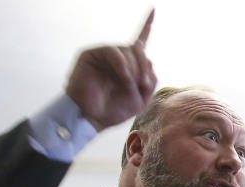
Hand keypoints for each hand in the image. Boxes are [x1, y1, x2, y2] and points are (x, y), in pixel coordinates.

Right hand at [65, 10, 157, 130]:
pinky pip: (113, 52)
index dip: (146, 26)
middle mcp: (117, 58)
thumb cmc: (114, 111)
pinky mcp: (91, 55)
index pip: (139, 42)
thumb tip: (147, 59)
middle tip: (142, 84)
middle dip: (144, 66)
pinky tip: (124, 78)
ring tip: (130, 84)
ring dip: (134, 68)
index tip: (153, 9)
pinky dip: (122, 65)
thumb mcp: (141, 99)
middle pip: (138, 49)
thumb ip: (150, 79)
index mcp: (129, 66)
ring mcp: (104, 56)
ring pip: (128, 50)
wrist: (91, 118)